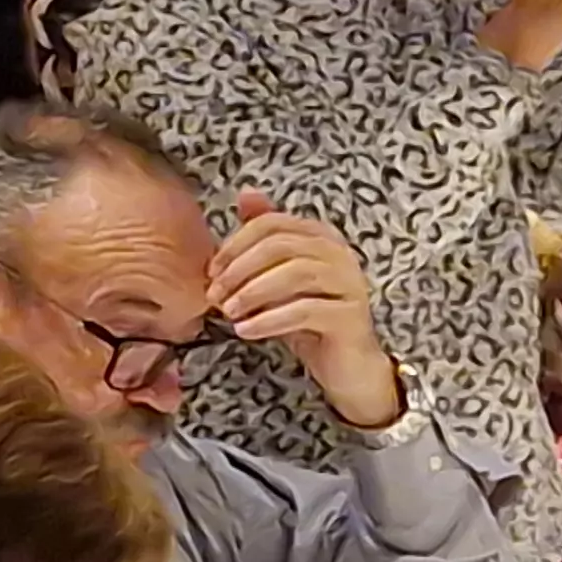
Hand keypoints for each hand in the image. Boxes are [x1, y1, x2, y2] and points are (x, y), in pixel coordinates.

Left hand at [210, 189, 400, 429]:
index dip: (236, 244)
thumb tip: (246, 194)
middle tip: (215, 294)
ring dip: (253, 293)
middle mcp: (340, 253)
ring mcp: (349, 283)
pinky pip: (305, 310)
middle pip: (281, 245)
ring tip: (229, 312)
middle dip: (240, 269)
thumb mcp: (278, 278)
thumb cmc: (309, 320)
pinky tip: (247, 331)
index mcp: (321, 236)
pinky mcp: (350, 315)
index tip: (211, 271)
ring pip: (295, 273)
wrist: (346, 366)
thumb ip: (264, 240)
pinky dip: (270, 319)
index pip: (272, 223)